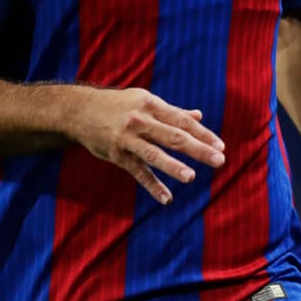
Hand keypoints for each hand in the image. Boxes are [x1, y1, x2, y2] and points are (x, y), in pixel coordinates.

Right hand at [67, 88, 224, 203]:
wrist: (79, 111)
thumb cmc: (117, 105)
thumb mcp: (144, 102)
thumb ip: (172, 111)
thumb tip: (198, 117)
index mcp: (151, 105)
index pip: (182, 121)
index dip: (202, 134)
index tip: (221, 145)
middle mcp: (140, 120)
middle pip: (173, 136)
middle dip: (198, 149)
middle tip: (220, 160)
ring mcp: (127, 138)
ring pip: (154, 154)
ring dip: (173, 166)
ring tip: (191, 177)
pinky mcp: (116, 155)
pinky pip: (137, 172)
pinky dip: (152, 185)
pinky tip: (167, 198)